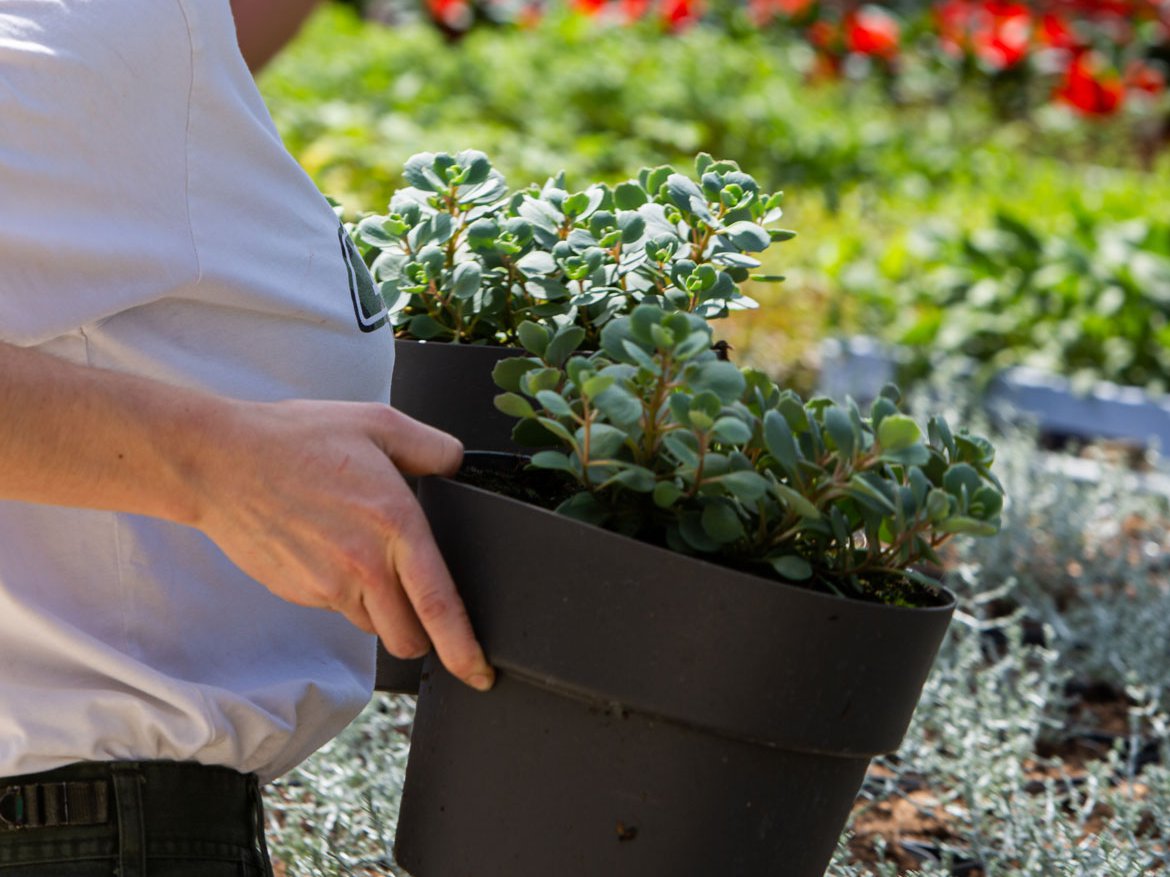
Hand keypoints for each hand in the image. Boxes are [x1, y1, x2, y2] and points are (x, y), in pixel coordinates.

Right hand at [191, 398, 493, 691]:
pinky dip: (348, 594)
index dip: (465, 649)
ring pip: (375, 626)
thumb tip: (457, 465)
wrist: (220, 463)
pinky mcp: (300, 593)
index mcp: (395, 524)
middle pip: (409, 637)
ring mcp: (328, 585)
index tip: (481, 673)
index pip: (440, 605)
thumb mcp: (377, 425)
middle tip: (424, 610)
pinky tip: (333, 553)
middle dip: (424, 636)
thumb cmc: (295, 440)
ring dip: (384, 611)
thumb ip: (431, 448)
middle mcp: (365, 565)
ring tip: (368, 561)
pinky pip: (339, 608)